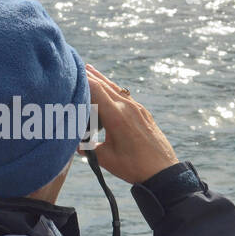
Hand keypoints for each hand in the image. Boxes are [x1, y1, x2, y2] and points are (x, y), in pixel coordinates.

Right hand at [82, 63, 178, 184]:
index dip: (83, 80)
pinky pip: (125, 96)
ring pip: (116, 89)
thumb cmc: (133, 166)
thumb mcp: (105, 158)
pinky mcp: (144, 113)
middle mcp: (127, 107)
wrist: (162, 171)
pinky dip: (113, 89)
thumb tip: (74, 144)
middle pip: (105, 84)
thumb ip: (87, 147)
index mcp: (116, 115)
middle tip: (77, 65)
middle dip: (90, 75)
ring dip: (102, 79)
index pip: (96, 89)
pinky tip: (110, 89)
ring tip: (90, 69)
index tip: (72, 72)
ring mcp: (137, 108)